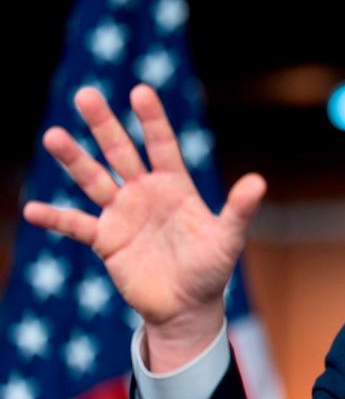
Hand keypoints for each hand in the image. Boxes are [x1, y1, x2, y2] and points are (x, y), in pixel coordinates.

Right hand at [23, 84, 265, 370]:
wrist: (187, 307)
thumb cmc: (211, 268)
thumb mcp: (228, 238)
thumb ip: (239, 209)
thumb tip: (258, 181)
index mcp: (175, 186)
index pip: (162, 145)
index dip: (152, 119)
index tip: (140, 91)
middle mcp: (145, 193)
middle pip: (121, 152)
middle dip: (104, 124)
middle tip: (85, 94)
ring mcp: (123, 214)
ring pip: (94, 179)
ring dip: (74, 159)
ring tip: (53, 135)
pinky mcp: (106, 240)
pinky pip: (77, 225)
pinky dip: (56, 218)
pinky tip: (32, 210)